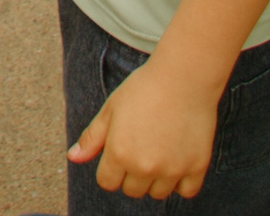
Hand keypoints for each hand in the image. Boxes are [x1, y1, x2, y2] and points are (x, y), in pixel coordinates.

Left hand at [68, 58, 218, 201]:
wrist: (183, 77)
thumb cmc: (143, 89)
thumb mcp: (111, 109)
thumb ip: (92, 138)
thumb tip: (73, 158)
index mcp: (118, 153)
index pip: (108, 183)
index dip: (111, 169)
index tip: (121, 152)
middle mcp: (144, 167)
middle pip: (132, 191)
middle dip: (132, 174)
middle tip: (143, 146)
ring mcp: (172, 169)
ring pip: (158, 193)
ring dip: (157, 179)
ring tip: (161, 150)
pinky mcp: (196, 167)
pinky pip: (186, 191)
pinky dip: (182, 182)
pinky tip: (178, 159)